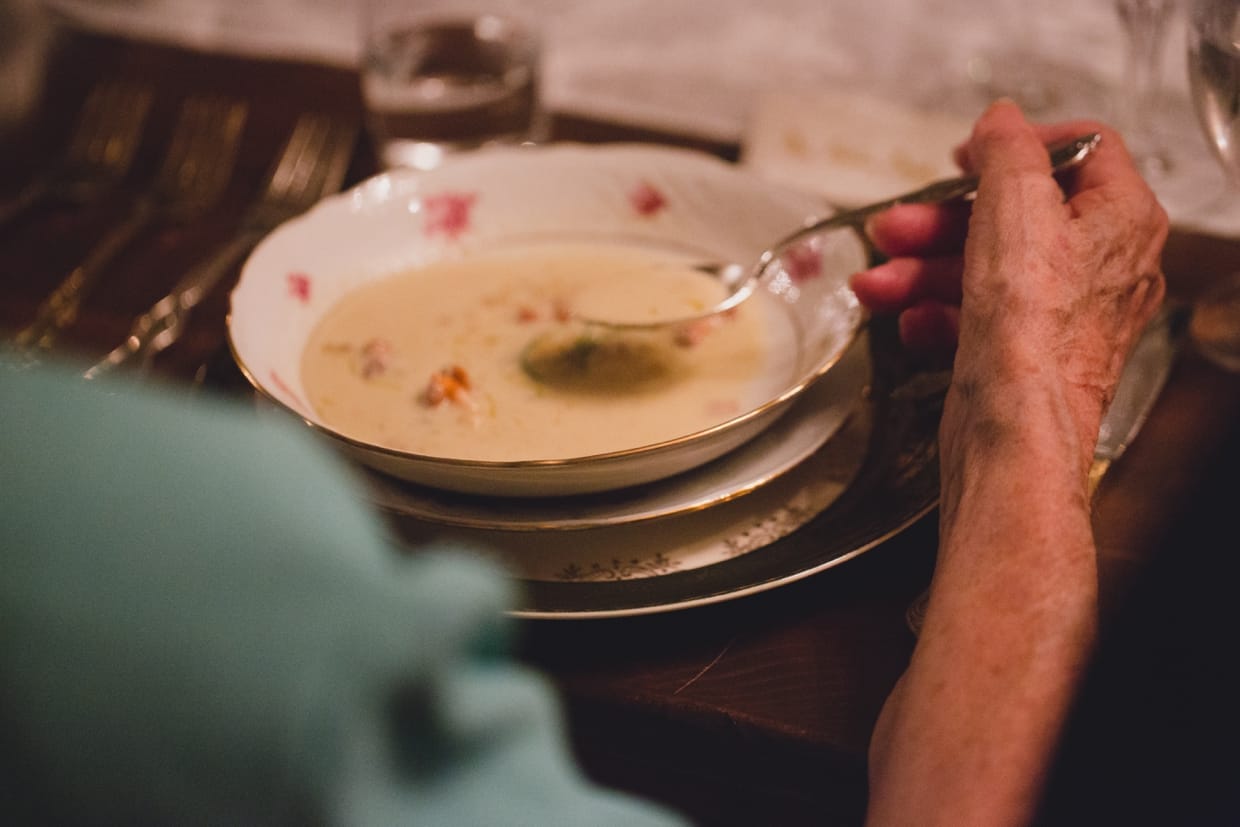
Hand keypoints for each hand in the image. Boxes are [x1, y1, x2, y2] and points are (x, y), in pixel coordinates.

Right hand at [851, 101, 1166, 382]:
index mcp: (1120, 220)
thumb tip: (1001, 120)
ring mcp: (1063, 315)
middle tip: (895, 226)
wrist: (1016, 434)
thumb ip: (1007, 152)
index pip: (1082, 151)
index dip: (1019, 146)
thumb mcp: (1015, 209)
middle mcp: (1102, 266)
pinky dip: (935, 314)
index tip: (970, 155)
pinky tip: (907, 320)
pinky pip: (976, 318)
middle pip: (1013, 216)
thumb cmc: (1031, 333)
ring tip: (875, 282)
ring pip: (984, 270)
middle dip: (939, 222)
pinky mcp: (1026, 354)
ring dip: (920, 270)